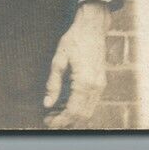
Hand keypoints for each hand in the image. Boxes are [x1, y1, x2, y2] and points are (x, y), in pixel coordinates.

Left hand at [43, 1, 108, 128]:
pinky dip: (79, 108)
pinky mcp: (101, 82)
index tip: (47, 122)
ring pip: (88, 111)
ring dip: (72, 117)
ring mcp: (101, 85)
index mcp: (85, 82)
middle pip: (82, 115)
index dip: (60, 120)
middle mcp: (96, 86)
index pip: (73, 111)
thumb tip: (47, 103)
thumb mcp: (58, 60)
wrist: (93, 27)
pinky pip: (91, 102)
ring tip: (54, 114)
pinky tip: (64, 105)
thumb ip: (53, 84)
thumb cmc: (75, 40)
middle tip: (49, 121)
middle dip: (65, 122)